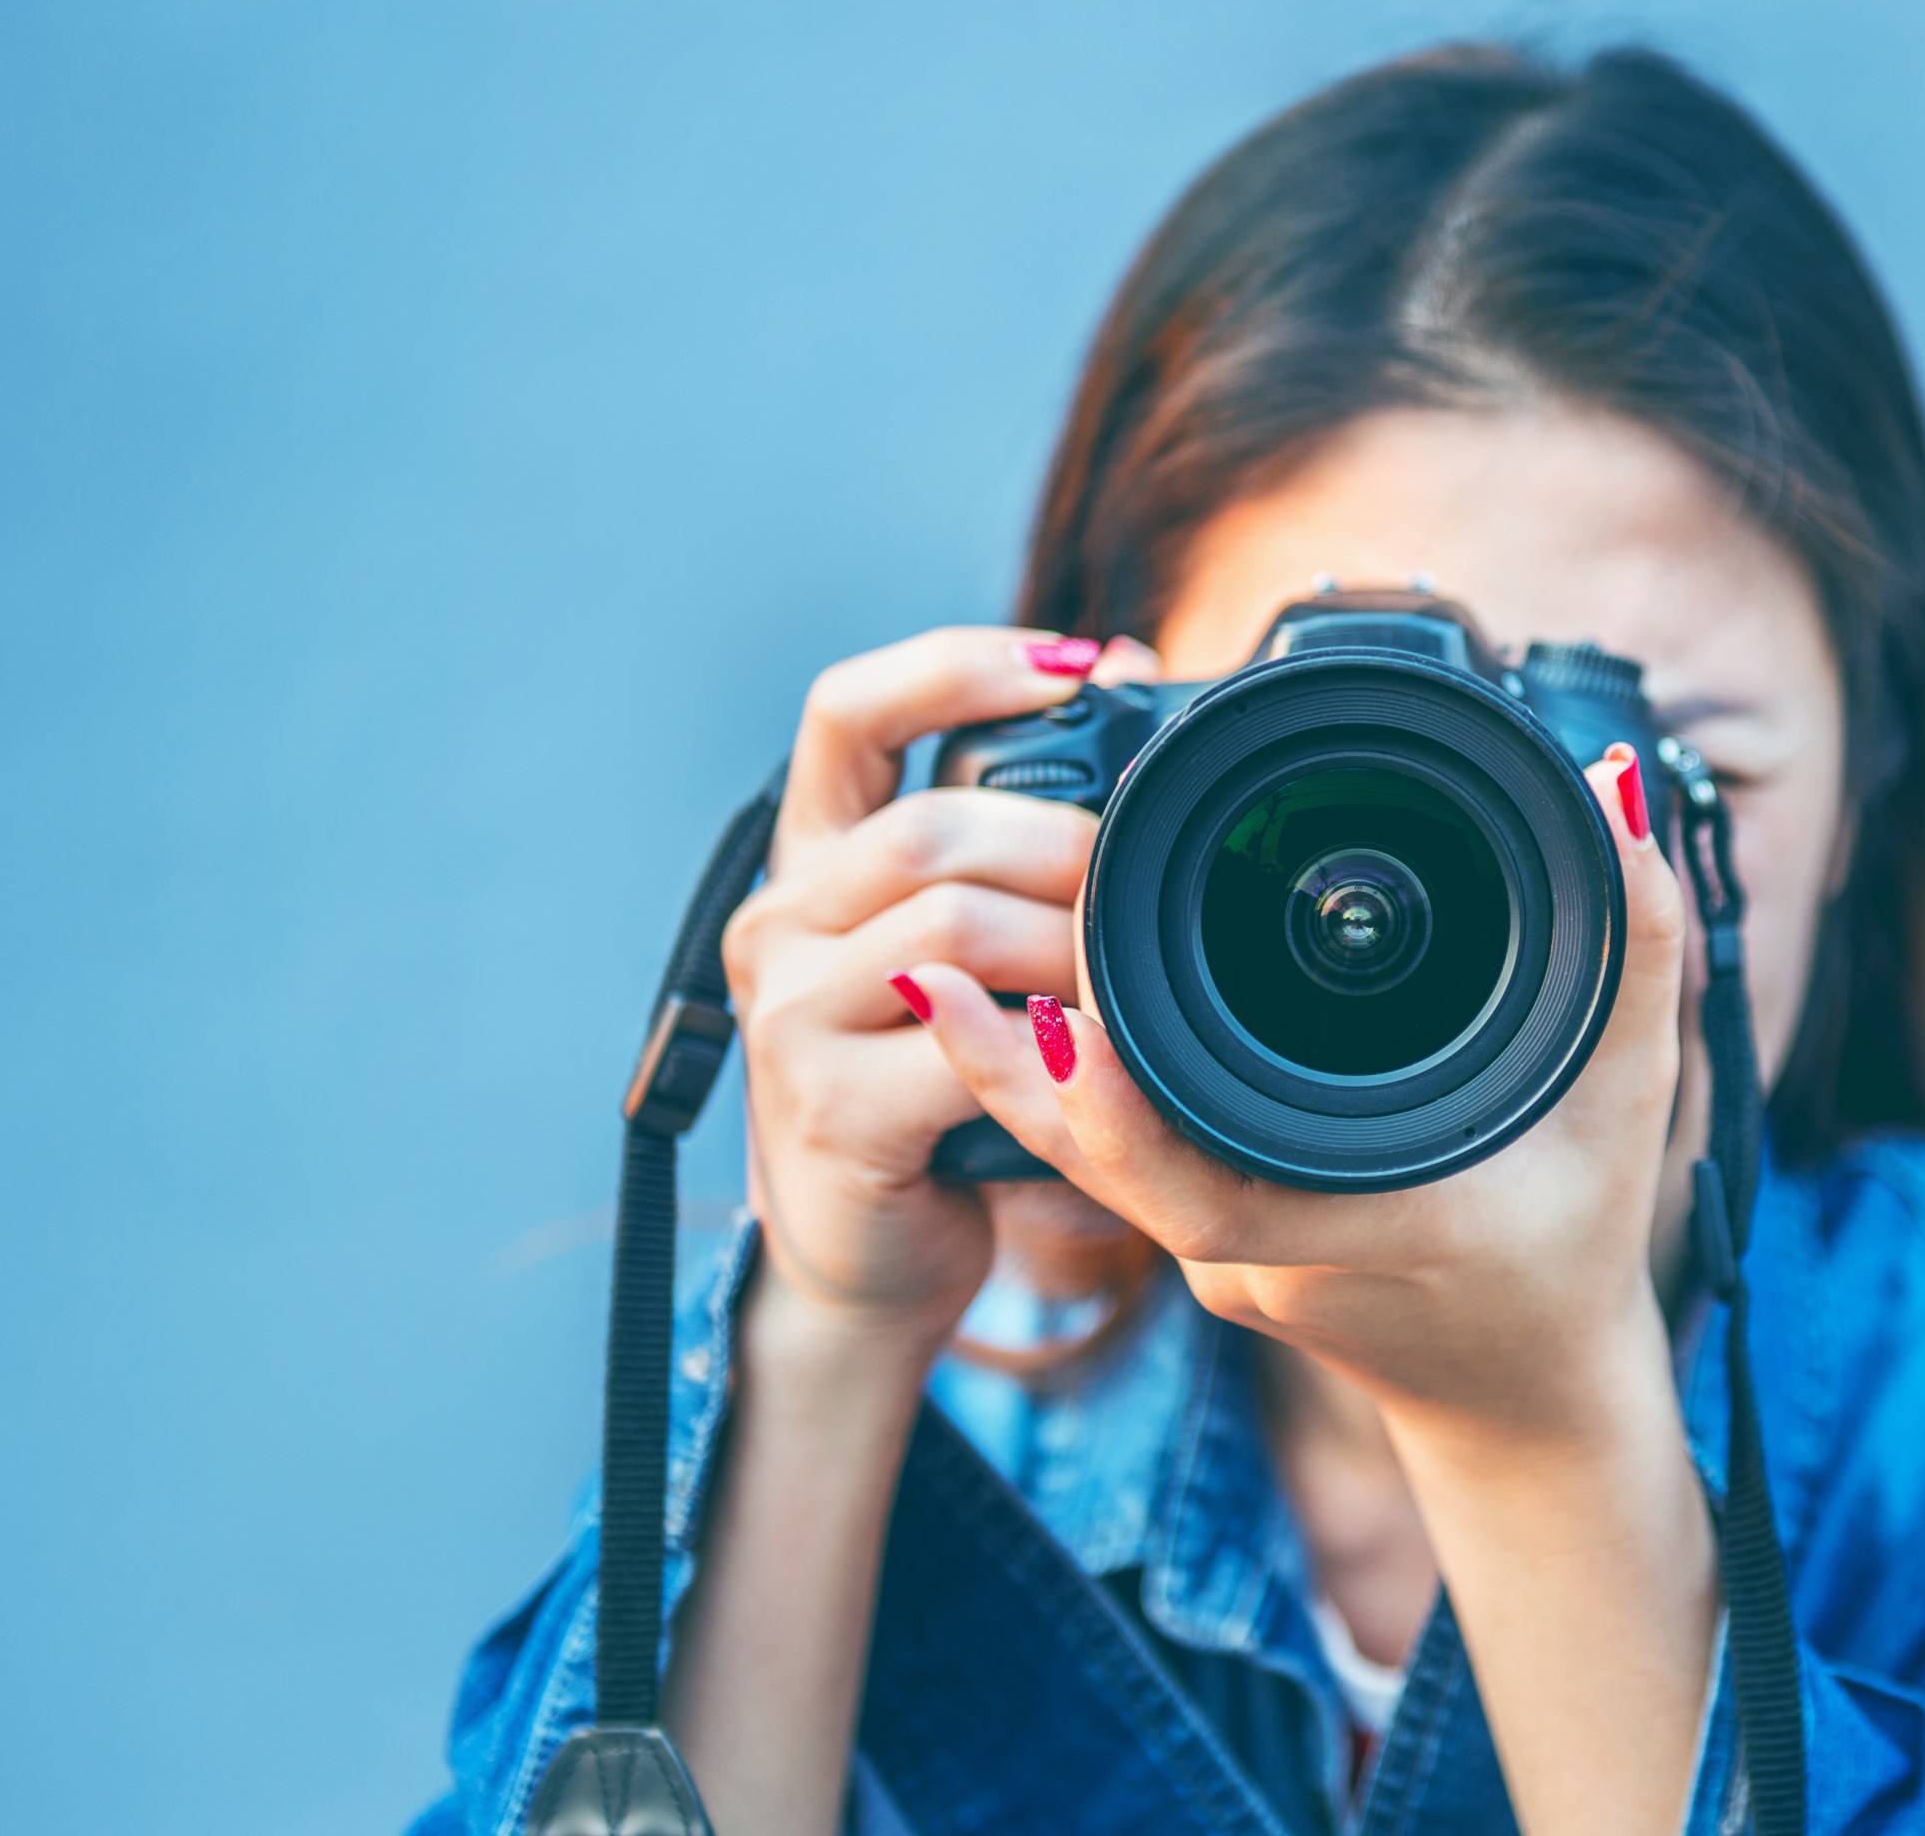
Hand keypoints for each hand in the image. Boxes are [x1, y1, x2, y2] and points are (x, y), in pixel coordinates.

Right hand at [718, 626, 1158, 1345]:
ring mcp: (789, 1020)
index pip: (850, 713)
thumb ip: (1014, 845)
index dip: (957, 666)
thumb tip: (1125, 674)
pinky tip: (1088, 1049)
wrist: (868, 1261)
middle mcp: (779, 925)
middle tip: (1145, 877)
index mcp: (812, 864)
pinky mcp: (832, 1112)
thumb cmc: (936, 1091)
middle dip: (1061, 841)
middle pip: (927, 827)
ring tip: (1125, 975)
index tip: (1074, 662)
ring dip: (1066, 943)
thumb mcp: (966, 954)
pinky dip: (1046, 1040)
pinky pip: (960, 1044)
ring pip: (948, 926)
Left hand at [904, 747, 1685, 1432]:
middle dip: (1026, 1068)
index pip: (1204, 1187)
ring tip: (942, 977)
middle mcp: (1264, 1256)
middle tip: (955, 960)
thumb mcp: (1630, 1095)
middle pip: (1108, 1165)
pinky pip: (1114, 1167)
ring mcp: (1220, 1265)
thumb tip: (1611, 788)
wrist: (1528, 1397)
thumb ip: (1632, 942)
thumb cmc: (1576, 1245)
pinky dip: (1066, 1095)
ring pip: (1093, 1167)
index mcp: (1362, 1225)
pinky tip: (1014, 1016)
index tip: (1058, 1018)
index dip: (1121, 1112)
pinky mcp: (1204, 1249)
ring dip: (1018, 1078)